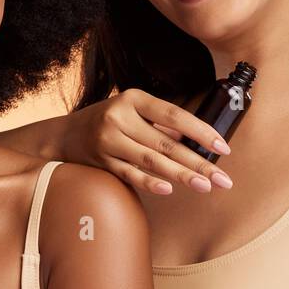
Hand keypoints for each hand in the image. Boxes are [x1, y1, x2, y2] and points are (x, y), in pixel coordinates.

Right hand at [64, 89, 235, 195]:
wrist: (64, 135)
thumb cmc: (108, 121)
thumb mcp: (132, 111)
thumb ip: (160, 124)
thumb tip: (197, 144)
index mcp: (133, 98)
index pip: (174, 115)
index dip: (201, 131)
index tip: (223, 148)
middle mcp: (119, 117)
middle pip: (166, 143)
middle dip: (198, 163)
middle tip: (222, 180)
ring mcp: (108, 140)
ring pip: (151, 160)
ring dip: (181, 175)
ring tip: (205, 187)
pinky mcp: (101, 161)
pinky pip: (130, 174)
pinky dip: (150, 182)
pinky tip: (170, 189)